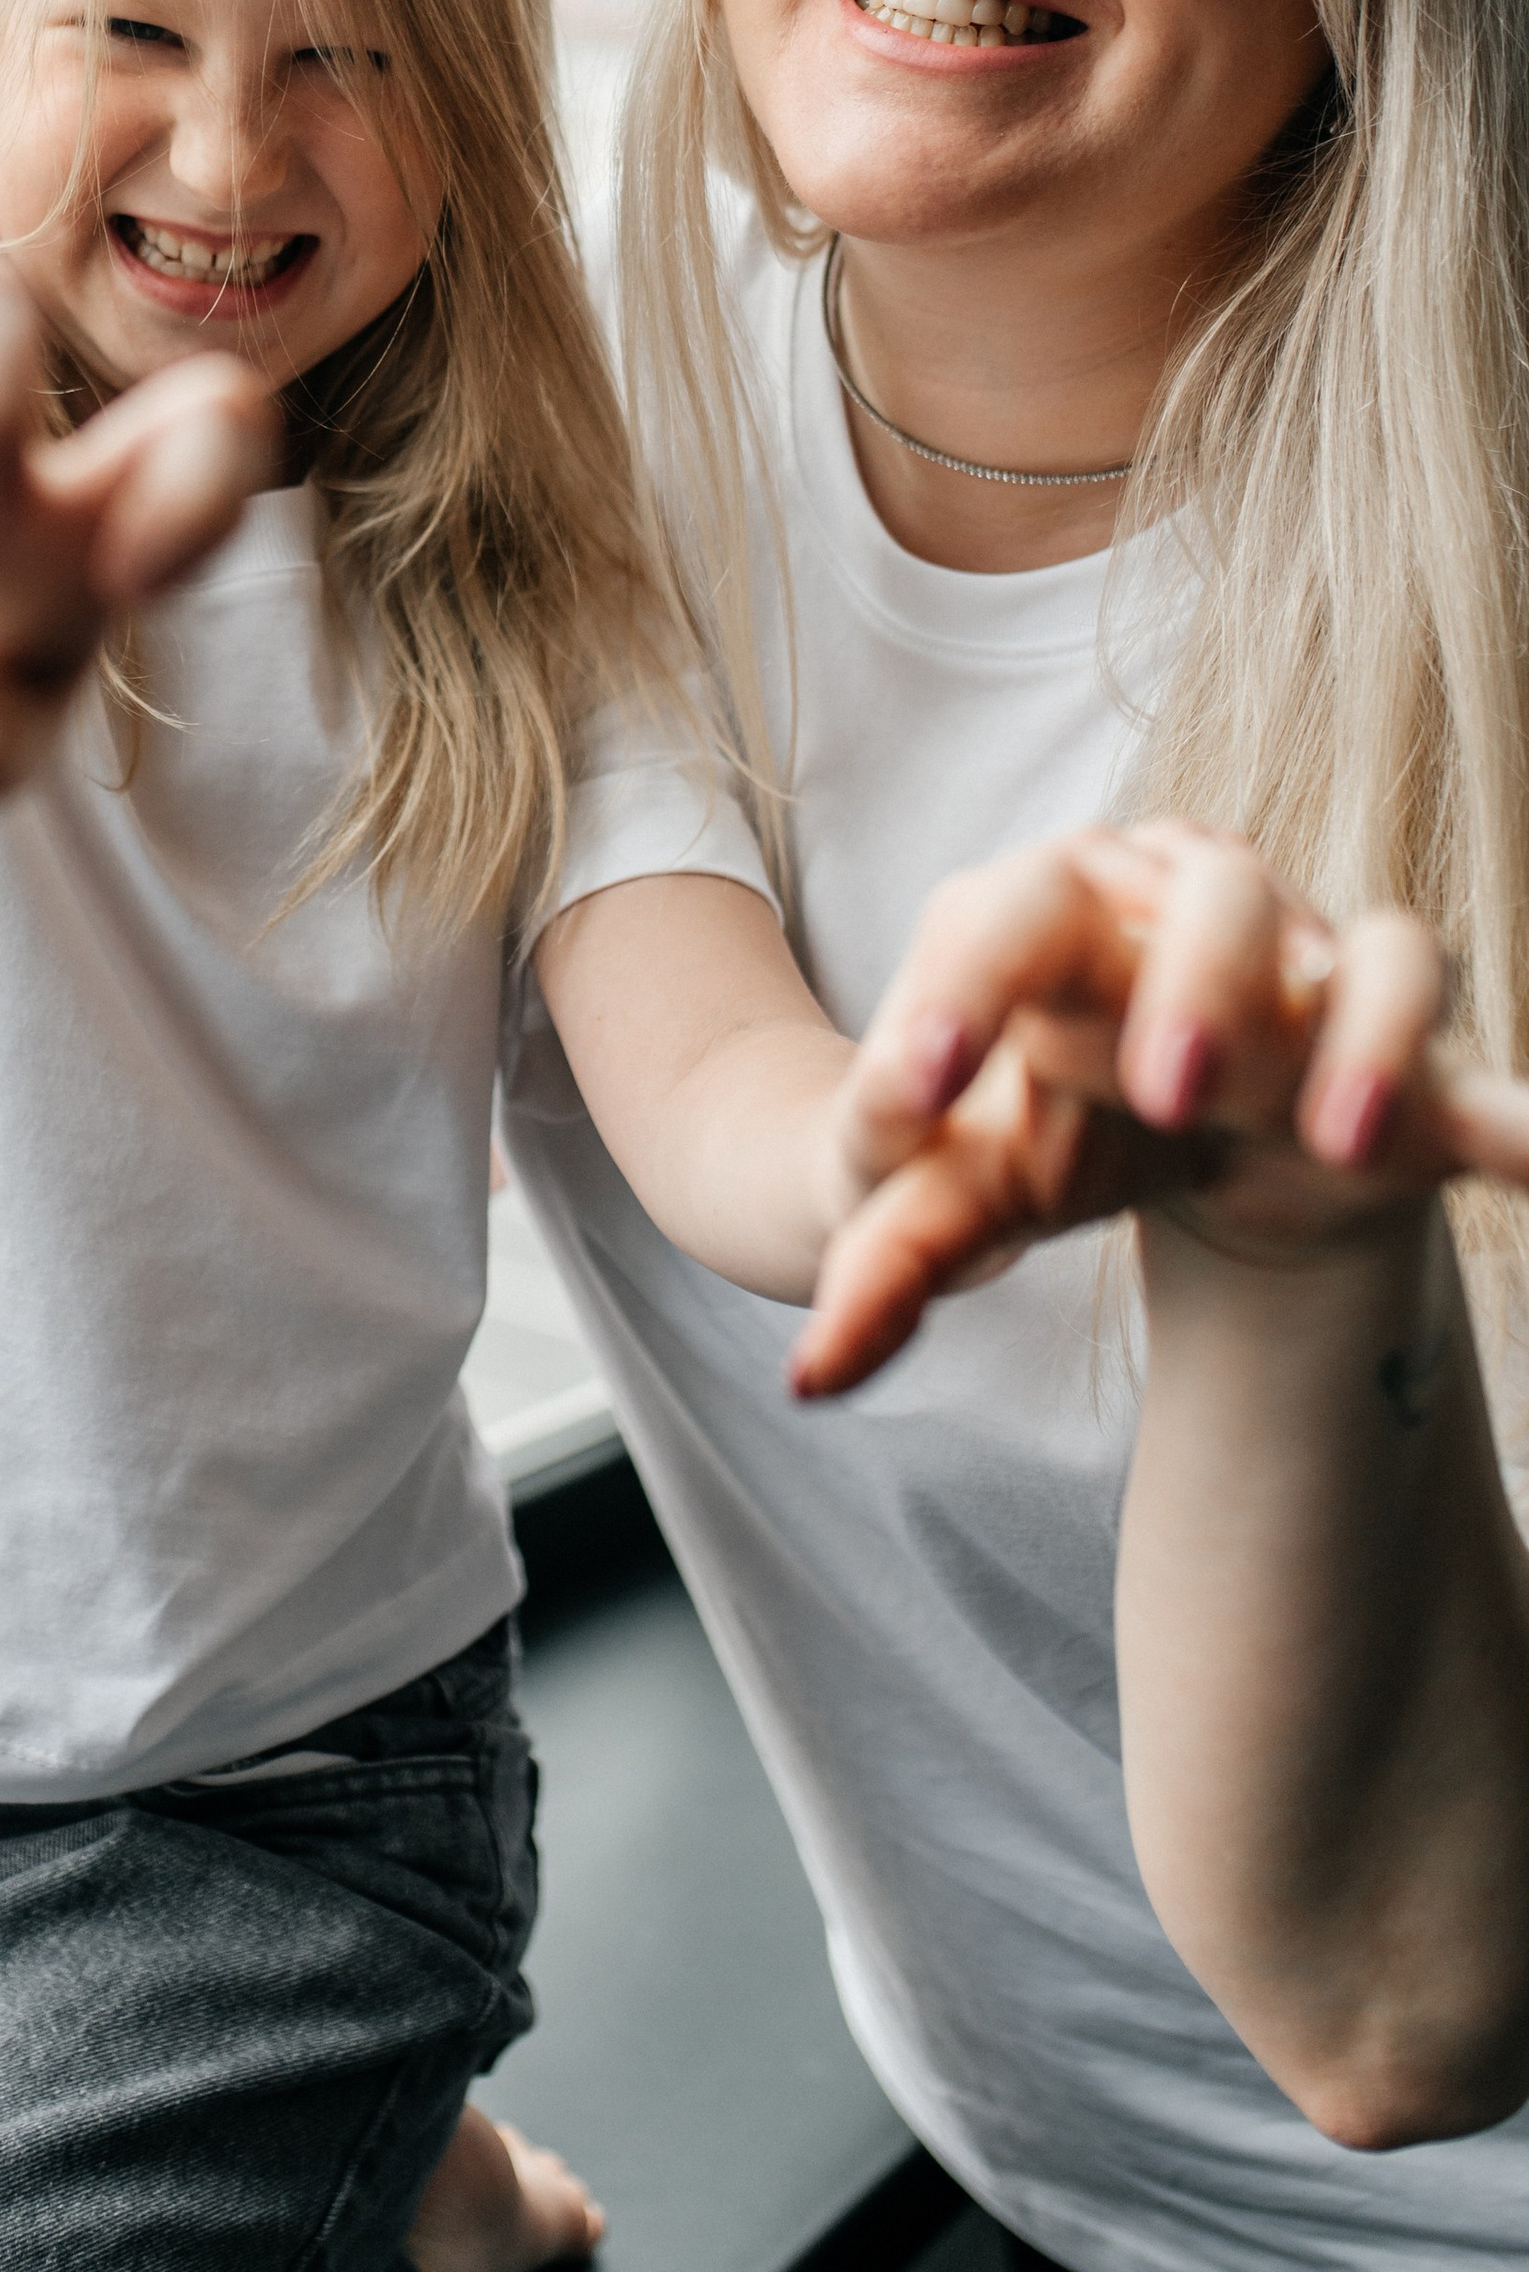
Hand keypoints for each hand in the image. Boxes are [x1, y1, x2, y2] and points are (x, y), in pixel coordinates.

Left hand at [796, 821, 1528, 1395]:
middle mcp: (1203, 917)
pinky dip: (1515, 1118)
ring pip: (1373, 953)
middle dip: (1198, 981)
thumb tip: (812, 1380)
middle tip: (1167, 1091)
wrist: (1157, 1123)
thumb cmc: (1037, 1132)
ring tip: (1336, 1141)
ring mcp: (1320, 977)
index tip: (917, 1085)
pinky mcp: (1408, 1062)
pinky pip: (1478, 1075)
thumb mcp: (943, 1194)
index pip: (1016, 904)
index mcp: (1066, 917)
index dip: (968, 978)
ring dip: (1364, 1035)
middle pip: (1215, 891)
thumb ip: (880, 1268)